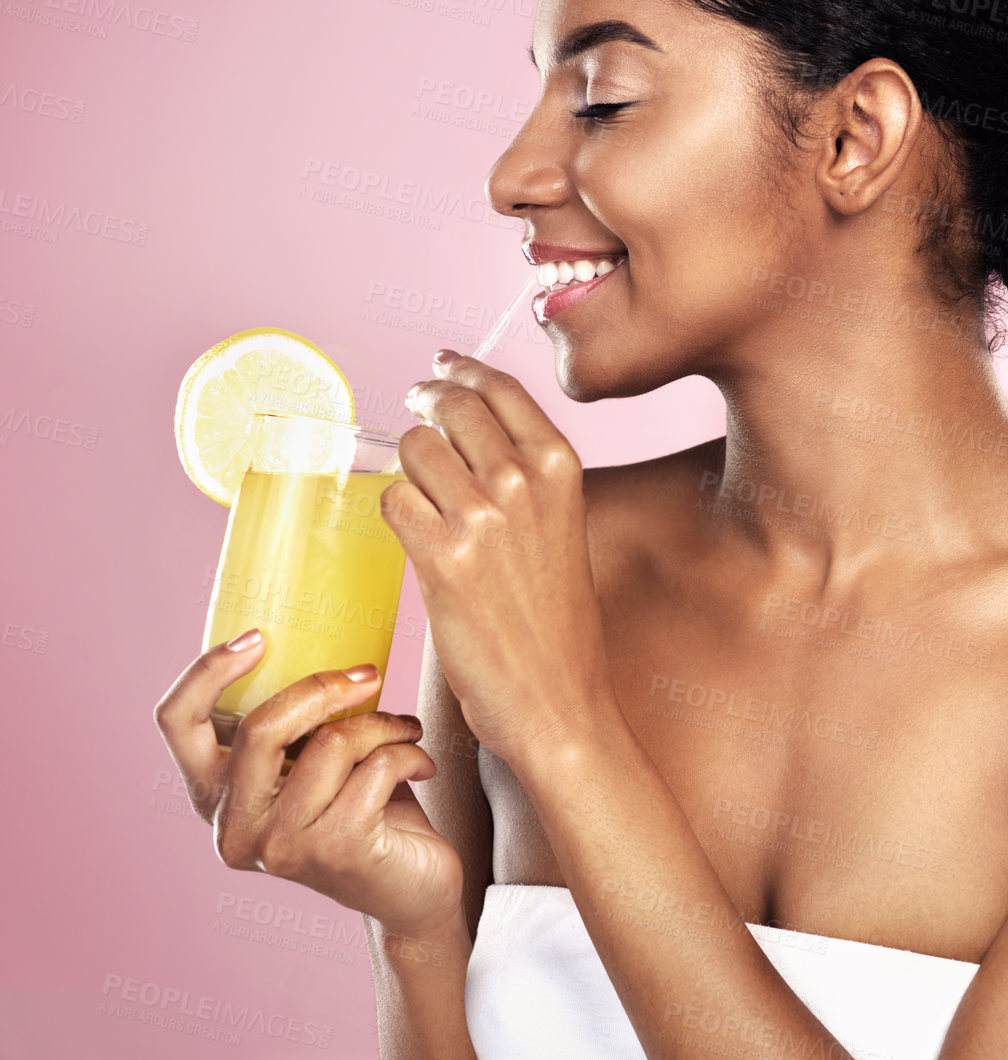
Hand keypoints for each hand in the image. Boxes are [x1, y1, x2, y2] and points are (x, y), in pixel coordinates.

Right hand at [153, 632, 463, 938]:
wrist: (411, 888)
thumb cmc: (362, 808)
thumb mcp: (312, 760)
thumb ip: (295, 721)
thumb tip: (320, 634)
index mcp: (213, 795)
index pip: (177, 723)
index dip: (206, 671)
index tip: (258, 635)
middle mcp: (234, 827)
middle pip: (261, 727)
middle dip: (323, 687)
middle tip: (370, 675)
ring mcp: (281, 846)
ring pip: (331, 744)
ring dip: (383, 723)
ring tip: (405, 729)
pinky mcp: (336, 852)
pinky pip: (376, 769)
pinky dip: (408, 753)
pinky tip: (422, 764)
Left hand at [381, 351, 616, 768]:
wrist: (557, 694)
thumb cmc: (557, 620)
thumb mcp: (563, 527)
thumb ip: (526, 477)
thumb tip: (468, 434)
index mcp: (560, 466)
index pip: (500, 389)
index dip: (462, 369)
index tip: (442, 364)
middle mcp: (523, 480)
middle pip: (449, 406)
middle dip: (423, 405)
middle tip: (413, 413)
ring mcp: (482, 516)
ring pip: (414, 448)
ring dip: (406, 465)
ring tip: (417, 491)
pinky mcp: (442, 558)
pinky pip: (392, 501)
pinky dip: (393, 511)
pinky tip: (409, 531)